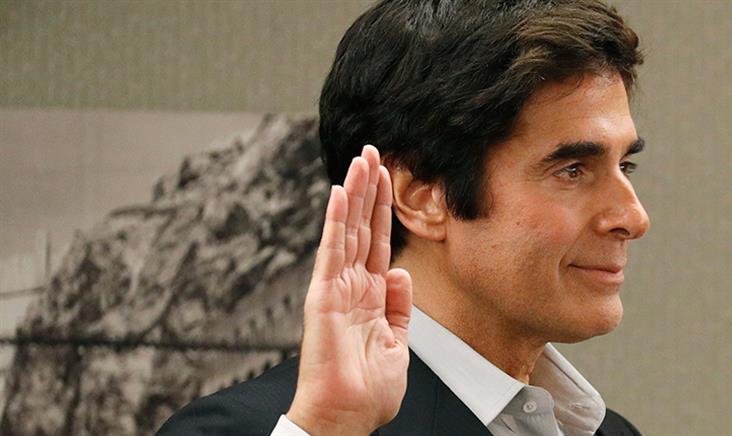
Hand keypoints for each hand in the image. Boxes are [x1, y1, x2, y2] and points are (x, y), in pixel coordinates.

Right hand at [287, 145, 412, 434]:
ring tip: (361, 159)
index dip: (381, 209)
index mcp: (368, 296)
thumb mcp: (397, 343)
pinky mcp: (322, 296)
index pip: (375, 242)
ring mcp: (334, 288)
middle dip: (368, 189)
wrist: (347, 417)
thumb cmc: (367, 391)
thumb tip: (398, 272)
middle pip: (359, 227)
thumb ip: (399, 306)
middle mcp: (350, 286)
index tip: (387, 177)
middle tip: (372, 151)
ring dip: (354, 193)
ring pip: (345, 230)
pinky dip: (335, 221)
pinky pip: (330, 252)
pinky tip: (340, 193)